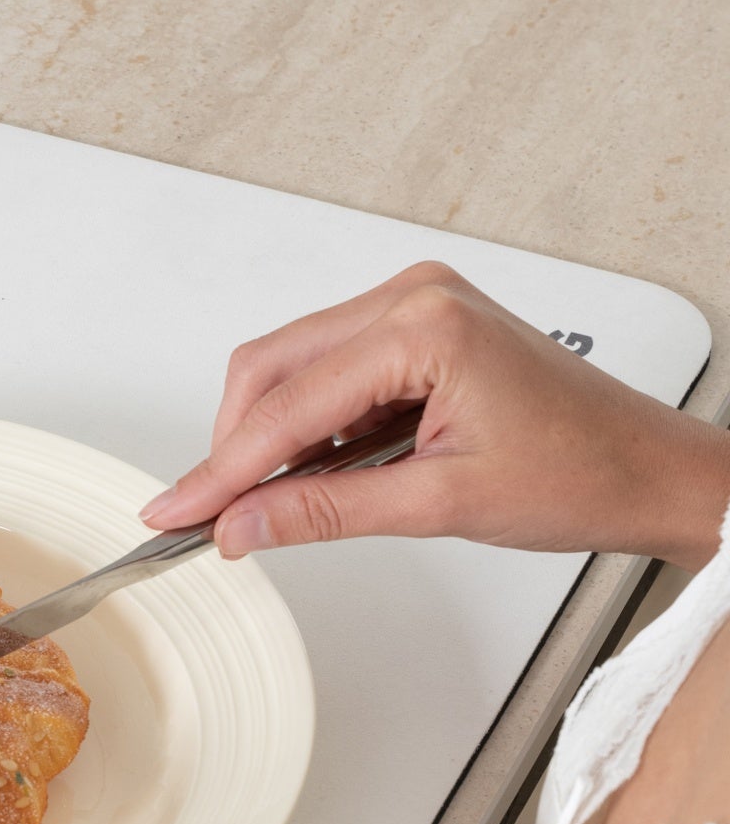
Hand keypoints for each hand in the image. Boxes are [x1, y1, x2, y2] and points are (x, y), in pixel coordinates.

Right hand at [139, 262, 729, 572]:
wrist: (648, 470)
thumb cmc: (580, 472)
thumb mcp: (438, 505)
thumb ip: (324, 513)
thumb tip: (241, 525)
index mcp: (423, 326)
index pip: (287, 406)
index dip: (220, 470)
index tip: (175, 513)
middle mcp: (414, 298)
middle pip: (270, 369)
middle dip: (234, 447)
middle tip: (210, 516)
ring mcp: (414, 306)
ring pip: (291, 368)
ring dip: (270, 438)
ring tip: (271, 503)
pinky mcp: (416, 328)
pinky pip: (327, 371)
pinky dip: (307, 427)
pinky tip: (314, 473)